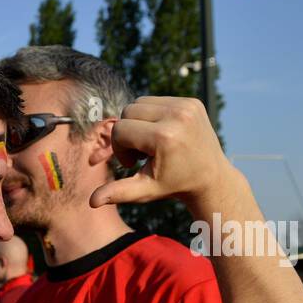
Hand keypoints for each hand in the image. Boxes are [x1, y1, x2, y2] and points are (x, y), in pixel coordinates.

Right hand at [90, 96, 239, 209]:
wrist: (211, 177)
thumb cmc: (173, 185)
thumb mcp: (145, 191)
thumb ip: (118, 192)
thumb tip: (92, 202)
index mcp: (164, 137)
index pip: (120, 130)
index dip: (120, 148)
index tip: (133, 163)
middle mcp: (177, 115)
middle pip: (128, 111)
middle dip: (127, 133)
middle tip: (141, 153)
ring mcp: (187, 105)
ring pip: (140, 103)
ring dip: (138, 122)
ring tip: (151, 143)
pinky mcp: (193, 101)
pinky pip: (157, 101)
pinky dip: (152, 116)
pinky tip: (162, 135)